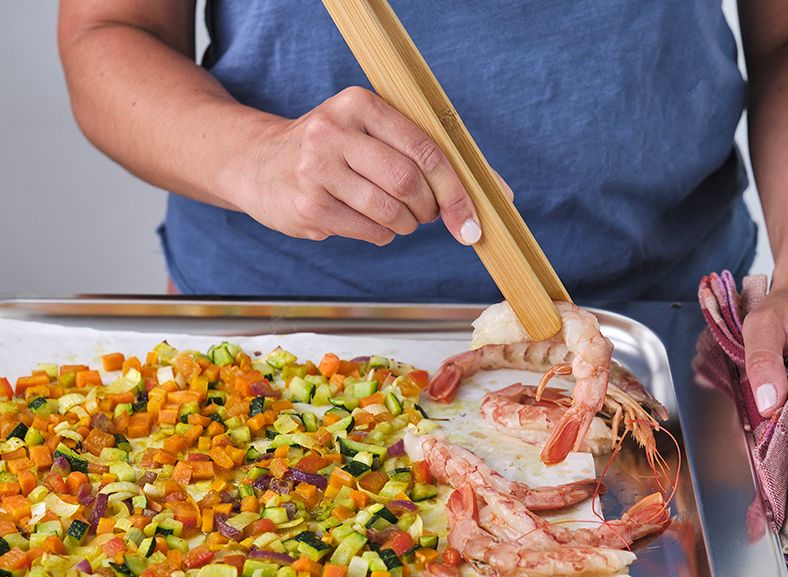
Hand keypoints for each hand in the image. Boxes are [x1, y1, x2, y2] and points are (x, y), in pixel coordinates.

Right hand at [237, 86, 483, 245]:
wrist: (260, 164)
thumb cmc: (336, 151)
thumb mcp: (373, 134)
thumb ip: (431, 156)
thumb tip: (501, 193)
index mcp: (360, 104)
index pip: (424, 150)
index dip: (455, 190)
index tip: (469, 220)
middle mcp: (334, 131)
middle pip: (408, 183)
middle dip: (428, 209)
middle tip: (425, 214)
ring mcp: (316, 170)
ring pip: (390, 212)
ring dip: (405, 225)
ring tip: (396, 218)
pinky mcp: (308, 207)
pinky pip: (369, 232)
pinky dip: (381, 235)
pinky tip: (368, 222)